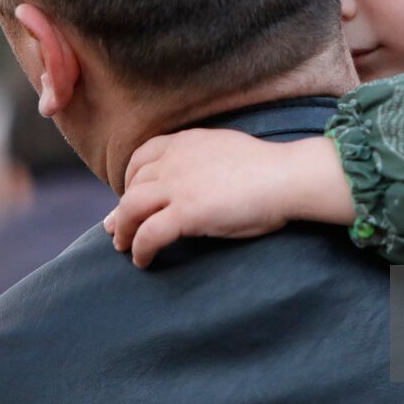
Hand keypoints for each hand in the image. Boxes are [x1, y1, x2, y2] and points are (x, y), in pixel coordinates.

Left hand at [105, 129, 352, 267]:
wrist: (286, 177)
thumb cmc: (267, 168)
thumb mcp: (225, 150)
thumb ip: (201, 158)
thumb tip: (189, 180)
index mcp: (186, 142)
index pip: (142, 156)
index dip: (131, 179)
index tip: (131, 196)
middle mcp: (175, 160)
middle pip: (133, 185)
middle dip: (122, 209)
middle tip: (118, 228)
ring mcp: (178, 186)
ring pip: (130, 209)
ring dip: (123, 230)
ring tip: (124, 247)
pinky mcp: (186, 212)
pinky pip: (149, 234)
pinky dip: (140, 249)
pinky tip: (143, 261)